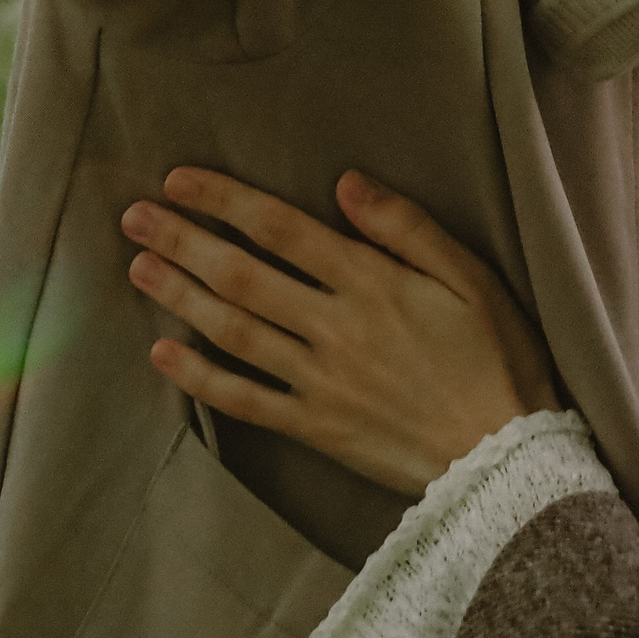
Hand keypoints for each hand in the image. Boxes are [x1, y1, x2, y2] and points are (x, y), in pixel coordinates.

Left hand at [121, 166, 561, 497]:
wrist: (504, 458)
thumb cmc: (497, 356)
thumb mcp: (471, 276)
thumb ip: (406, 227)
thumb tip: (346, 182)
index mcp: (372, 283)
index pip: (281, 229)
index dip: (225, 200)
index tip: (179, 179)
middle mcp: (334, 328)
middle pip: (243, 275)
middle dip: (183, 241)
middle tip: (134, 216)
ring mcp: (318, 381)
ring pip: (233, 331)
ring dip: (179, 297)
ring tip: (137, 267)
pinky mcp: (314, 428)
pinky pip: (244, 400)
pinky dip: (198, 378)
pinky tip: (163, 354)